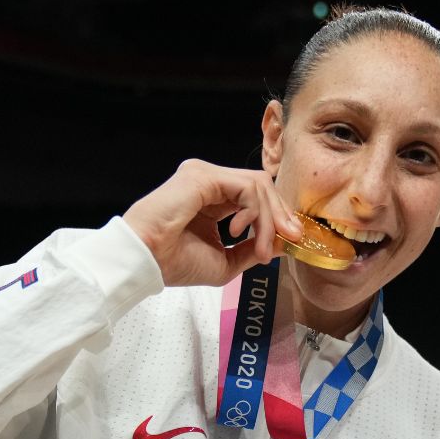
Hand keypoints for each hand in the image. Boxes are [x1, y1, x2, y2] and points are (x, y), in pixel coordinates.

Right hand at [122, 159, 302, 286]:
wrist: (147, 261)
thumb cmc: (176, 263)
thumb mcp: (226, 261)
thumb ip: (254, 248)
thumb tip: (284, 242)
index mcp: (212, 200)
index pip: (256, 197)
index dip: (278, 217)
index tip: (292, 241)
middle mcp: (210, 183)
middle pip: (261, 187)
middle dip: (281, 214)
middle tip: (291, 239)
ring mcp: (205, 175)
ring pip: (257, 186)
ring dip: (268, 220)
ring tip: (262, 249)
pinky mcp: (203, 176)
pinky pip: (246, 188)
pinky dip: (254, 212)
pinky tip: (240, 232)